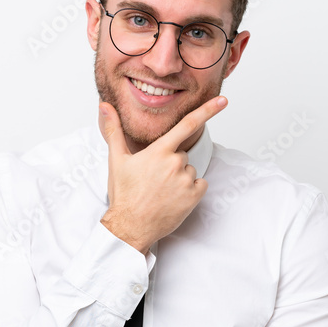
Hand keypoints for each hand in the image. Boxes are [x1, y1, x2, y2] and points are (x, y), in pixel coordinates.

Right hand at [99, 96, 226, 253]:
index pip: (187, 125)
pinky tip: (173, 197)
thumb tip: (104, 106)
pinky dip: (190, 190)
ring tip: (161, 191)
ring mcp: (185, 181)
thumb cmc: (124, 194)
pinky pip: (199, 185)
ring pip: (189, 170)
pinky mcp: (193, 197)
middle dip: (171, 163)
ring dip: (179, 178)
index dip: (207, 110)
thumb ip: (114, 129)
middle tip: (154, 178)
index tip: (223, 101)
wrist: (130, 226)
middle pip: (182, 154)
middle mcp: (174, 164)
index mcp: (158, 152)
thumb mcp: (117, 159)